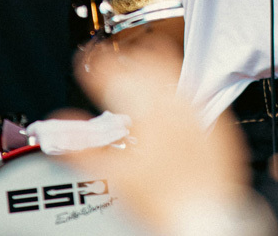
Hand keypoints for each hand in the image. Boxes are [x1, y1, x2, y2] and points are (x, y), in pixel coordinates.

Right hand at [65, 38, 249, 231]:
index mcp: (148, 110)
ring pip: (174, 72)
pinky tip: (172, 99)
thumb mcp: (112, 175)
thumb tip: (60, 126)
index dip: (96, 64)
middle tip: (110, 62)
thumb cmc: (162, 201)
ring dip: (153, 67)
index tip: (85, 63)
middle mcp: (176, 104)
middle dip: (125, 59)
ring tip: (139, 70)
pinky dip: (178, 89)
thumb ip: (81, 148)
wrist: (206, 217)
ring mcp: (199, 111)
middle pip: (147, 63)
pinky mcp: (218, 124)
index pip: (115, 72)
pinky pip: (197, 93)